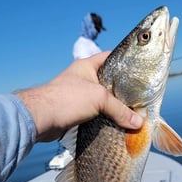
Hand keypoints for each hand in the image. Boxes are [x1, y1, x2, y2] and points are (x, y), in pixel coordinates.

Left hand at [18, 51, 142, 141]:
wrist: (41, 119)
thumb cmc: (67, 99)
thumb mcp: (99, 99)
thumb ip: (120, 110)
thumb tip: (138, 123)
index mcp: (88, 66)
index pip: (111, 57)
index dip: (126, 61)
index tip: (140, 70)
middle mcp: (84, 79)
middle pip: (110, 82)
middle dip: (124, 91)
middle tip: (140, 98)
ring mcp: (80, 95)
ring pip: (104, 100)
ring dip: (115, 108)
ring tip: (132, 112)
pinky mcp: (78, 111)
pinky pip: (97, 113)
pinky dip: (106, 118)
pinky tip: (117, 123)